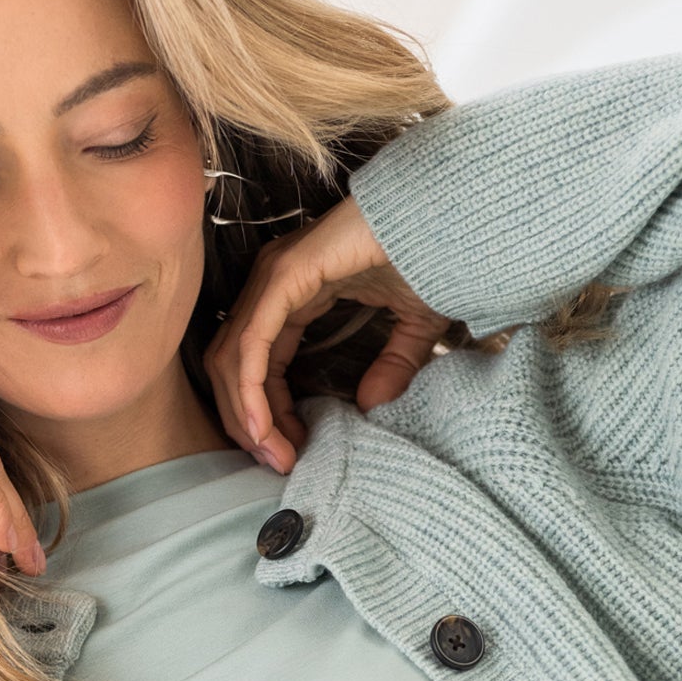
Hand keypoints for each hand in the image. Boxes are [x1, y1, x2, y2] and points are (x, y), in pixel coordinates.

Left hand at [203, 194, 450, 473]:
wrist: (449, 216)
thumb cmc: (432, 254)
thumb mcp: (412, 326)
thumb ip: (392, 364)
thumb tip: (373, 405)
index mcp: (292, 293)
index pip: (257, 362)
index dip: (266, 413)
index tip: (290, 452)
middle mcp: (272, 284)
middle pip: (232, 366)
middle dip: (248, 423)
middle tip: (276, 464)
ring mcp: (273, 276)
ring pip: (232, 360)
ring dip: (246, 416)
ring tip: (272, 455)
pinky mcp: (284, 275)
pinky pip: (251, 343)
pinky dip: (251, 390)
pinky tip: (264, 427)